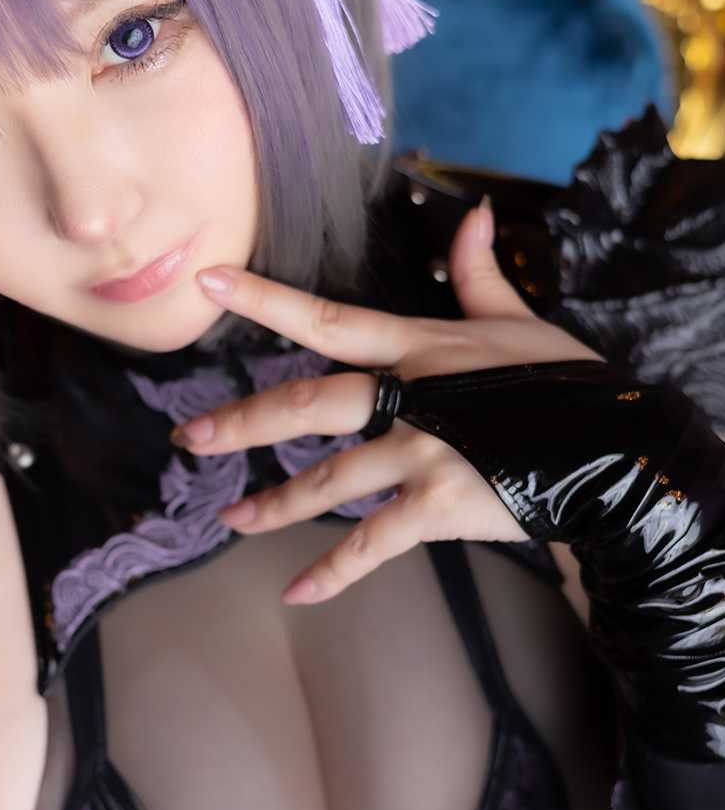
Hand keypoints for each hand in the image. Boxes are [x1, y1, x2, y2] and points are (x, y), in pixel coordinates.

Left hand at [171, 199, 604, 604]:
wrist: (619, 451)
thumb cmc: (566, 384)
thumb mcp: (519, 324)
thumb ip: (479, 275)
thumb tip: (473, 216)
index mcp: (419, 346)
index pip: (328, 317)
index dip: (265, 298)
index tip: (207, 280)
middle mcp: (411, 396)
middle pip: (309, 403)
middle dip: (244, 421)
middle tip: (189, 439)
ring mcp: (423, 453)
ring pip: (330, 478)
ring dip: (276, 503)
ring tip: (231, 519)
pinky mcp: (440, 506)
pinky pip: (374, 543)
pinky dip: (335, 572)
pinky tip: (296, 592)